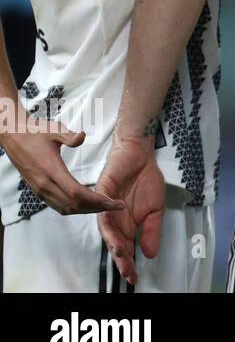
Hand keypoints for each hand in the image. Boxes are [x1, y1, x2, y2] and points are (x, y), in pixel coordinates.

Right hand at [0, 113, 123, 214]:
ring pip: (65, 208)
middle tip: (115, 207)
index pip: (76, 193)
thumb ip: (69, 136)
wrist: (13, 137)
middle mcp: (45, 184)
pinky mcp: (38, 190)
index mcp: (51, 170)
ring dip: (85, 211)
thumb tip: (82, 136)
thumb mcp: (54, 130)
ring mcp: (40, 189)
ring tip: (104, 207)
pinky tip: (86, 204)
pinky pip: (57, 206)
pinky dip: (74, 208)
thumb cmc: (35, 132)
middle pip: (74, 205)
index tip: (112, 202)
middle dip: (96, 208)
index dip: (96, 200)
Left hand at [96, 133, 165, 285]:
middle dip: (120, 258)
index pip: (126, 248)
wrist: (140, 156)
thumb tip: (149, 253)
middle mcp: (114, 220)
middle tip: (127, 271)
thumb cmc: (146, 181)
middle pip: (114, 243)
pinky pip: (103, 207)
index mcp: (127, 226)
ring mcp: (106, 207)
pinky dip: (110, 215)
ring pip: (106, 229)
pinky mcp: (102, 193)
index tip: (134, 277)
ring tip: (121, 252)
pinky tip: (119, 223)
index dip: (129, 263)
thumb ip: (152, 231)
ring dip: (113, 241)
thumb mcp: (156, 210)